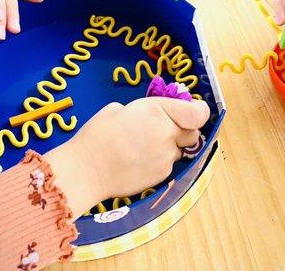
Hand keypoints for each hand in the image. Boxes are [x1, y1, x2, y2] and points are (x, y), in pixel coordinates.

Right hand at [46, 97, 209, 215]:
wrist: (87, 170)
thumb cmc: (96, 135)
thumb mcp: (117, 109)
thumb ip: (142, 111)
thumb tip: (149, 118)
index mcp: (157, 110)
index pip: (198, 113)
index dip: (197, 112)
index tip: (190, 113)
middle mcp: (167, 133)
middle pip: (192, 133)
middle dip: (182, 131)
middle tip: (162, 131)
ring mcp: (166, 157)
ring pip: (179, 150)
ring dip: (168, 148)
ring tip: (142, 149)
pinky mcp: (162, 175)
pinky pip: (167, 165)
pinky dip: (158, 163)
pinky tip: (137, 162)